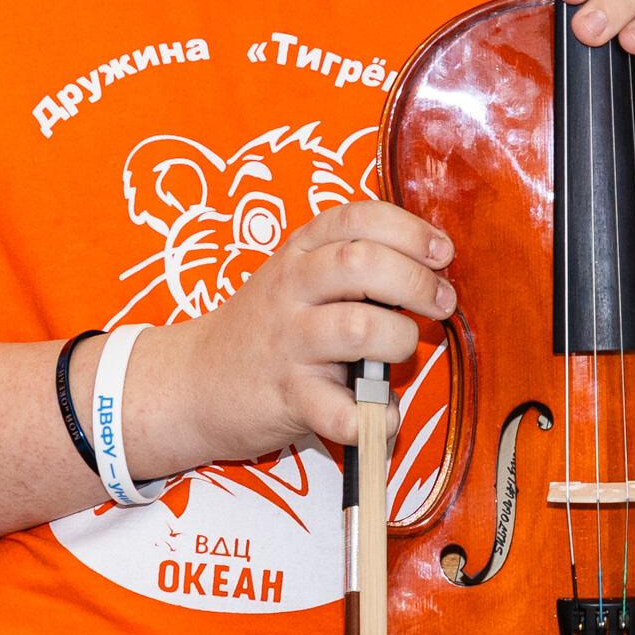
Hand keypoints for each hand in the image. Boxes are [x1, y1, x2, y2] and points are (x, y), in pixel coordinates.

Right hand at [137, 202, 456, 468]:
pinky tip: (384, 413)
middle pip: (362, 264)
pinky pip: (342, 410)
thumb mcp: (295, 277)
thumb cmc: (264, 329)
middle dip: (416, 281)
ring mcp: (288, 343)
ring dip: (399, 340)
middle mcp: (292, 289)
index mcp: (300, 252)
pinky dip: (376, 416)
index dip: (409, 230)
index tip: (441, 252)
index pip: (358, 218)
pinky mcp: (288, 397)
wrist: (193, 382)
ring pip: (357, 328)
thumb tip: (429, 270)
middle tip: (441, 302)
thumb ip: (350, 265)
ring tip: (402, 351)